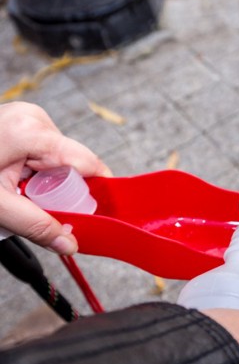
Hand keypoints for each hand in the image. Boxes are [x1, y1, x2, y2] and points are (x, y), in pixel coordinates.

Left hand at [0, 102, 110, 253]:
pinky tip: (15, 184)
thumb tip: (70, 244)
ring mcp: (27, 118)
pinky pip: (43, 154)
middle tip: (38, 211)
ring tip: (16, 196)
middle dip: (62, 193)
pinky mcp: (20, 124)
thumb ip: (37, 226)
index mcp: (32, 132)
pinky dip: (36, 175)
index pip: (87, 163)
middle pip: (72, 164)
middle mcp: (34, 119)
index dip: (97, 192)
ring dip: (46, 185)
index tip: (98, 217)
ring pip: (58, 161)